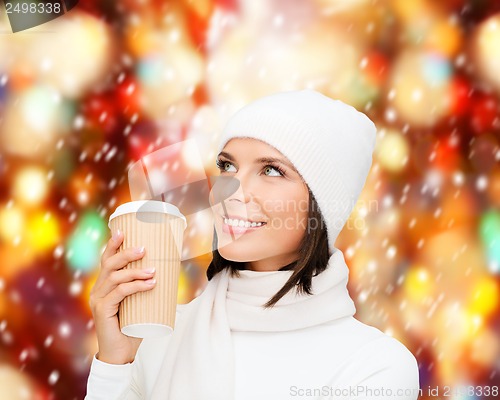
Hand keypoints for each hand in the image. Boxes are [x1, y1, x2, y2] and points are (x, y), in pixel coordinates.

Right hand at [89, 230, 155, 363]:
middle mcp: (98, 289)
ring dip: (135, 271)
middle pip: (109, 264)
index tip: (122, 231)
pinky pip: (119, 293)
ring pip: (115, 277)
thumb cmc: (133, 326)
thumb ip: (145, 288)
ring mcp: (98, 300)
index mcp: (105, 285)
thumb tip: (167, 272)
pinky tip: (149, 284)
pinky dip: (135, 286)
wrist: (122, 353)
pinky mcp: (102, 311)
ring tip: (153, 271)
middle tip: (144, 249)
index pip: (106, 260)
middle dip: (126, 253)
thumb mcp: (139, 302)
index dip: (112, 245)